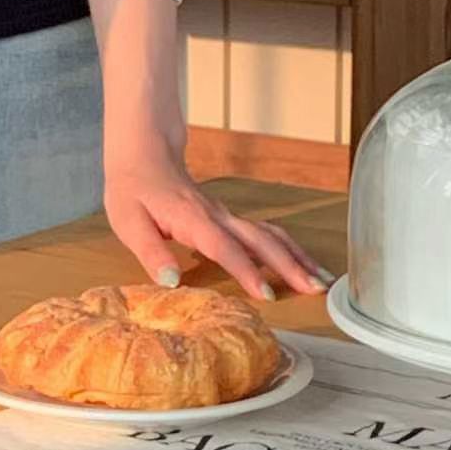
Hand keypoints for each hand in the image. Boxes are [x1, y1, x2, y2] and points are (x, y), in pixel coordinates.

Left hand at [106, 149, 329, 303]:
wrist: (144, 155)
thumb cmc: (133, 190)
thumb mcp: (128, 223)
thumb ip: (151, 252)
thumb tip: (171, 281)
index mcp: (193, 221)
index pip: (225, 248)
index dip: (246, 271)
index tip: (267, 294)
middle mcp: (218, 217)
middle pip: (261, 240)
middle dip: (290, 266)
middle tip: (316, 289)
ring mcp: (227, 217)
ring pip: (271, 235)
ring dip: (297, 258)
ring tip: (321, 281)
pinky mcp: (229, 220)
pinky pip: (265, 234)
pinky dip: (288, 250)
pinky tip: (302, 266)